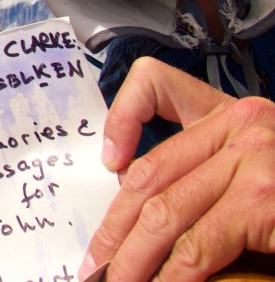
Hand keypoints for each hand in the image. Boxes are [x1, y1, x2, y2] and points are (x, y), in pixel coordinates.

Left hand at [79, 56, 274, 280]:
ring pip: (166, 213)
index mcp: (237, 112)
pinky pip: (199, 245)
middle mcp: (244, 125)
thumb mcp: (258, 174)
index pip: (157, 90)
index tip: (106, 161)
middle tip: (95, 263)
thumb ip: (212, 175)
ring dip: (134, 258)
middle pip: (153, 174)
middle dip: (116, 226)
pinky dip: (172, 275)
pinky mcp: (264, 201)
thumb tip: (147, 210)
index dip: (121, 122)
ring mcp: (256, 160)